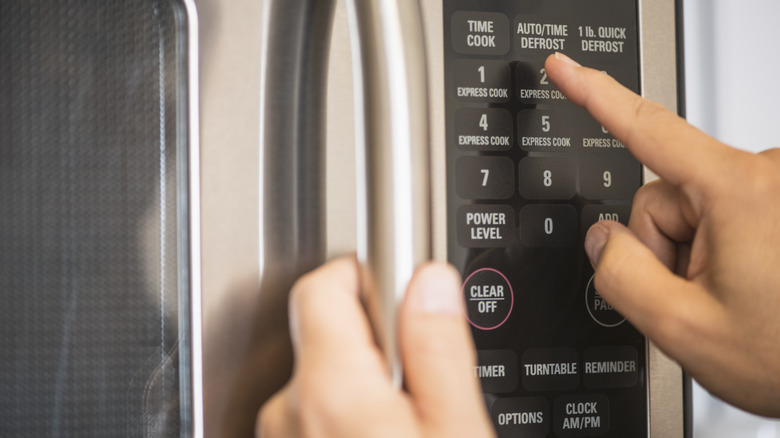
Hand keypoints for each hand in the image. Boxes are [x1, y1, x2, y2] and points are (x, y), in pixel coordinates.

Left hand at [256, 257, 494, 436]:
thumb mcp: (454, 429)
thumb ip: (438, 349)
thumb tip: (430, 283)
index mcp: (330, 390)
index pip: (323, 287)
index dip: (366, 276)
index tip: (399, 287)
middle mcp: (288, 411)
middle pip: (327, 334)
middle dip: (376, 343)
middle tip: (420, 380)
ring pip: (323, 380)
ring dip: (362, 387)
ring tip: (405, 425)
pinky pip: (312, 416)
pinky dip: (343, 419)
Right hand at [546, 52, 779, 416]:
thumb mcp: (684, 330)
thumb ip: (621, 277)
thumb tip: (601, 239)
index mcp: (739, 193)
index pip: (647, 129)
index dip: (593, 95)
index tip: (564, 68)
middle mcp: (765, 176)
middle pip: (661, 196)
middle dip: (663, 247)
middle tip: (694, 296)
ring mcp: (776, 188)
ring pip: (689, 209)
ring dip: (692, 254)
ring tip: (729, 296)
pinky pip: (720, 213)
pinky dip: (718, 249)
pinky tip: (745, 285)